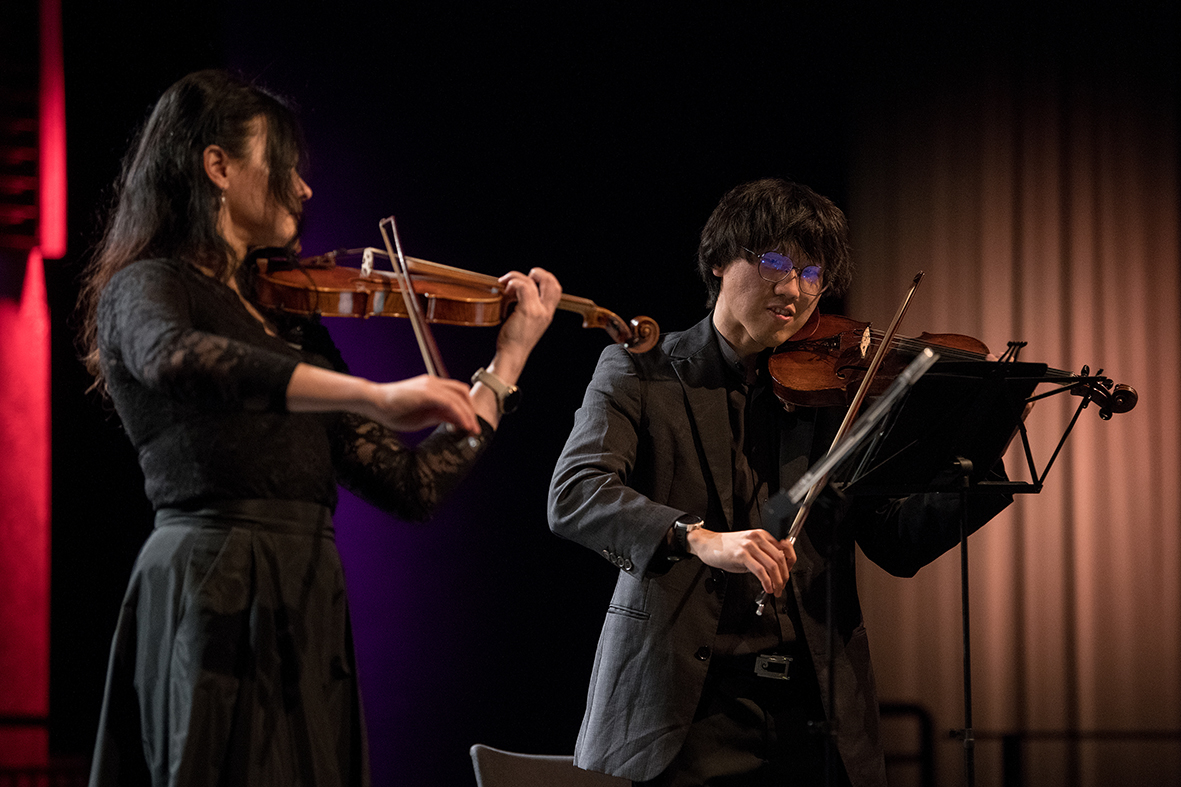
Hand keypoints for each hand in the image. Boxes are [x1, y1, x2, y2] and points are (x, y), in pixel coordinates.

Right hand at [362, 374, 479, 433]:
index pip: (457, 393)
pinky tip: (463, 425)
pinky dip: (460, 414)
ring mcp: (430, 385)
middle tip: (474, 428)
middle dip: (471, 410)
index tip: (470, 424)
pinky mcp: (427, 391)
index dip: (466, 408)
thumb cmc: (392, 410)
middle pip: (462, 392)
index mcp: (432, 386)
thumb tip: (455, 420)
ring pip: (459, 396)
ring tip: (472, 429)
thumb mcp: (422, 417)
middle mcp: (433, 382)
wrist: (374, 402)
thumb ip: (439, 416)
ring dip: (468, 413)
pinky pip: (450, 402)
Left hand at [495, 267, 561, 362]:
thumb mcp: (526, 322)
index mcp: (547, 314)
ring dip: (515, 278)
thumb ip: (527, 307)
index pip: (556, 289)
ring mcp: (538, 311)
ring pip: (531, 282)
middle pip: (551, 282)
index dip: (545, 278)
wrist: (512, 355)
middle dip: (537, 272)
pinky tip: (504, 292)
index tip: (530, 277)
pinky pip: (522, 287)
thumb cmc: (514, 341)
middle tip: (520, 277)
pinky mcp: (527, 310)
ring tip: (505, 287)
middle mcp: (546, 312)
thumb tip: (514, 291)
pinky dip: (512, 284)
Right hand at [687, 528, 795, 595]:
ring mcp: (749, 546)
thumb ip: (762, 555)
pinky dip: (766, 582)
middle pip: (780, 559)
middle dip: (784, 576)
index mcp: (761, 535)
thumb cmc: (726, 548)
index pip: (784, 549)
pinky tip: (767, 587)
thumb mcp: (748, 547)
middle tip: (782, 586)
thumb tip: (776, 570)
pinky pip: (760, 571)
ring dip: (777, 581)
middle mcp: (757, 538)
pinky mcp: (741, 555)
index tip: (787, 575)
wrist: (707, 544)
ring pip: (772, 565)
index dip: (790, 565)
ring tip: (775, 590)